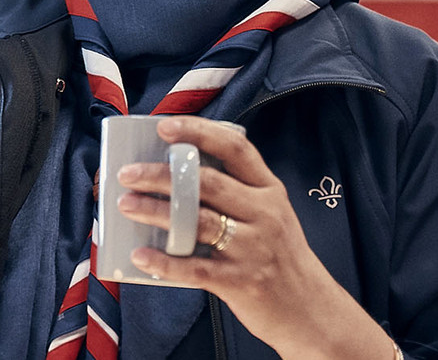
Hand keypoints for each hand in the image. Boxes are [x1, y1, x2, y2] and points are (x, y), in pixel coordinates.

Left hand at [114, 117, 391, 358]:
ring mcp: (254, 248)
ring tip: (125, 204)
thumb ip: (233, 195)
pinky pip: (196, 268)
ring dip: (155, 211)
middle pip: (206, 183)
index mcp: (269, 190)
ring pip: (197, 221)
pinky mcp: (242, 282)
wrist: (312, 311)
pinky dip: (164, 262)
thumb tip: (170, 178)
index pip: (236, 148)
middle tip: (127, 173)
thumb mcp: (269, 216)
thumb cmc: (278, 257)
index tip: (164, 126)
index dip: (199, 132)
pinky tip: (140, 256)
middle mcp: (264, 214)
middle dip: (161, 175)